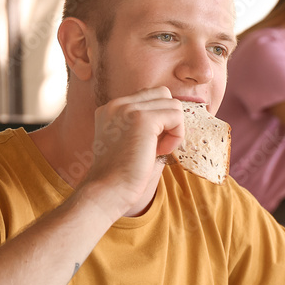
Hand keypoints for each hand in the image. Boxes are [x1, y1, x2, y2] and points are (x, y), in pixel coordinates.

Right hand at [80, 87, 184, 216]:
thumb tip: (176, 116)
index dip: (159, 119)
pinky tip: (161, 151)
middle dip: (168, 119)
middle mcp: (117, 103)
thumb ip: (147, 125)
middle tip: (157, 145)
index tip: (150, 144)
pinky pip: (176, 116)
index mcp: (112, 108)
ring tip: (158, 150)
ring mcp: (128, 108)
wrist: (108, 190)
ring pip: (172, 104)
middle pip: (162, 94)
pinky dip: (176, 136)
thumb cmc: (123, 174)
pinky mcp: (142, 118)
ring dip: (174, 129)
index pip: (149, 97)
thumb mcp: (132, 141)